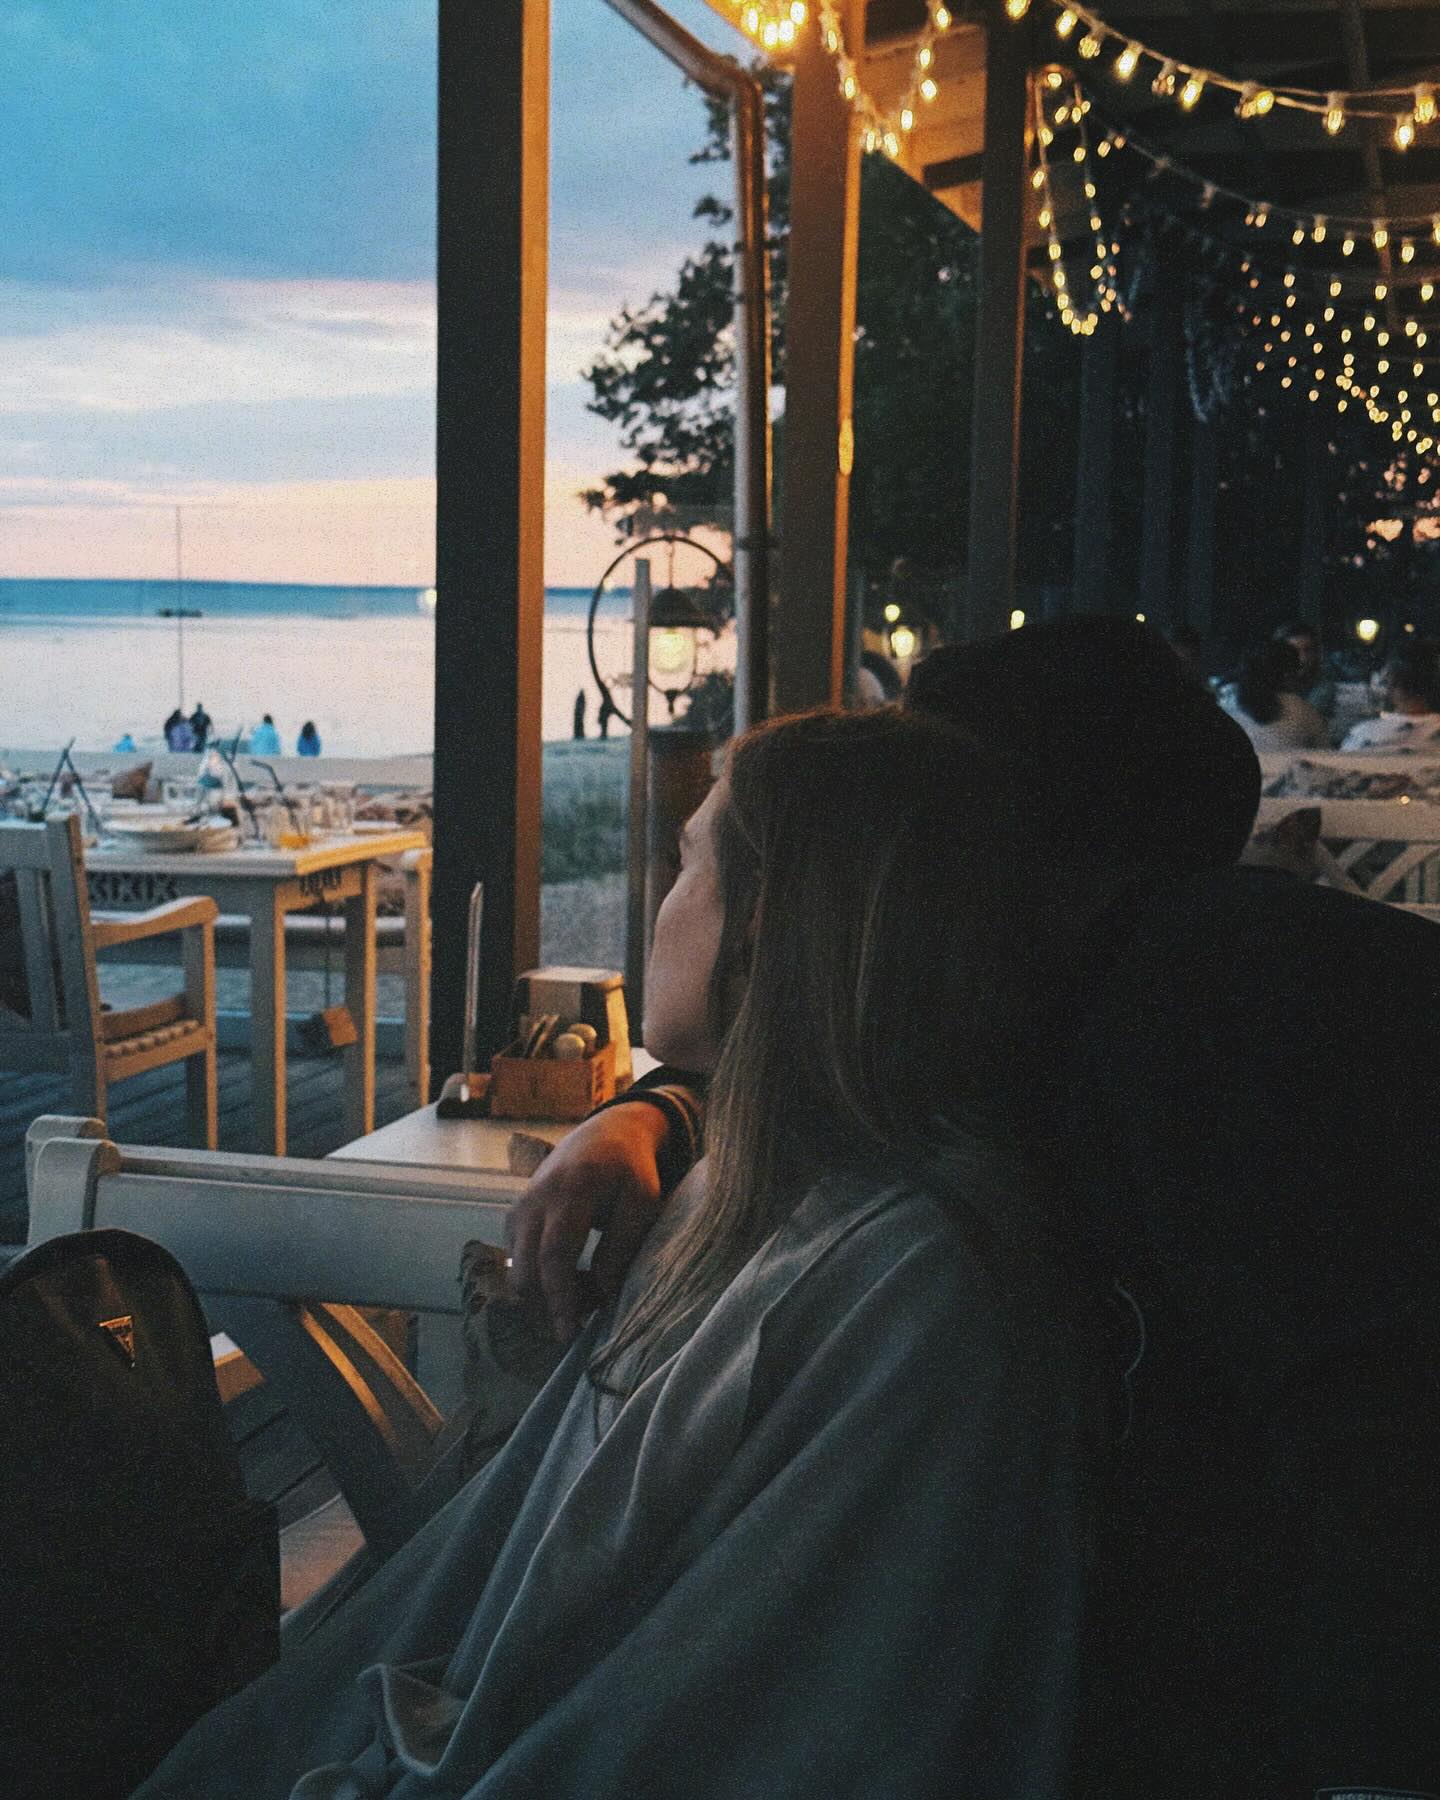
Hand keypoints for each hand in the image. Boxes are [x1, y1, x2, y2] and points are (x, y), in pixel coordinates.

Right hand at [506, 1101, 671, 1343]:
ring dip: (546, 1294)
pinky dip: (540, 1279)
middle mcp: (535, 1201)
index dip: (561, 1298)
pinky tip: (572, 1275)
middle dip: (550, 1306)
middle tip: (586, 1318)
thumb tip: (604, 1293)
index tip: (571, 1333)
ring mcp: (519, 1209)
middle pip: (526, 1270)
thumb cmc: (629, 1169)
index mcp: (571, 1191)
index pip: (556, 1254)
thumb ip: (623, 1245)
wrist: (603, 1135)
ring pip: (518, 1271)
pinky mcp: (513, 1218)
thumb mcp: (643, 1200)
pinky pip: (517, 1262)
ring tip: (587, 1290)